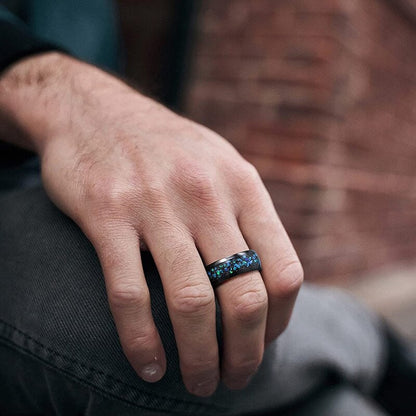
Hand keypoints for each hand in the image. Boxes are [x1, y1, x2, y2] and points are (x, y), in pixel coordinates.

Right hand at [0, 53, 302, 395]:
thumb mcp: (221, 166)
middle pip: (243, 296)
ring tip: (198, 383)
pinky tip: (149, 366)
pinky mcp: (106, 214)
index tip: (264, 342)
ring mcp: (155, 204)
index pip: (284, 271)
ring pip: (190, 302)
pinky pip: (129, 294)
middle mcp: (205, 194)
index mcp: (242, 185)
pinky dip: (142, 340)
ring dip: (199, 357)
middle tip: (234, 379)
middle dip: (245, 353)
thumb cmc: (167, 149)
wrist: (97, 111)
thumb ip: (247, 217)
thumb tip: (268, 281)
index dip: (280, 321)